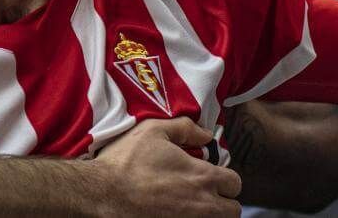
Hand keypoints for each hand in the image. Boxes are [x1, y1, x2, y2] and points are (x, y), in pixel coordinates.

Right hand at [94, 118, 240, 216]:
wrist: (102, 194)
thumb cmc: (126, 162)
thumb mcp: (154, 130)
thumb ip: (186, 128)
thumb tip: (206, 134)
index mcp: (201, 177)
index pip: (234, 183)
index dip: (225, 177)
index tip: (211, 175)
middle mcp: (202, 204)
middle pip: (233, 211)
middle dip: (224, 201)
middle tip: (206, 194)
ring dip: (211, 213)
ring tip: (192, 204)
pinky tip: (177, 212)